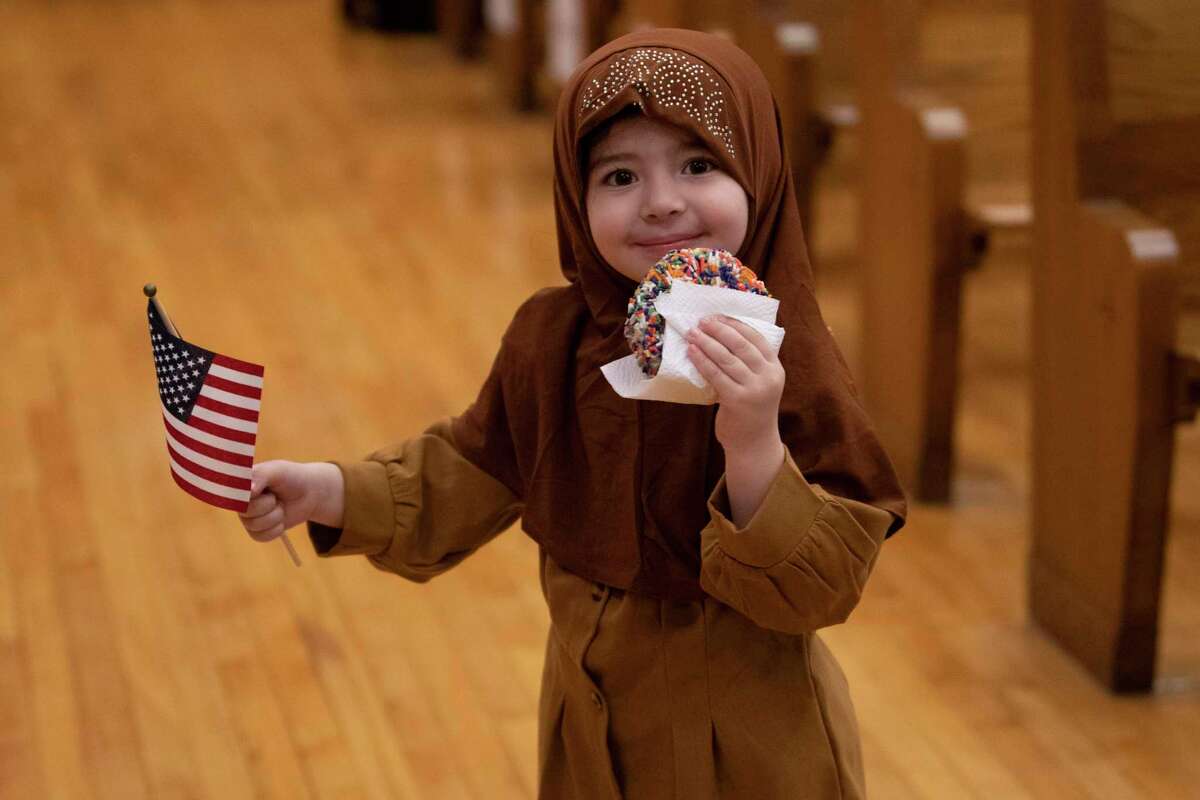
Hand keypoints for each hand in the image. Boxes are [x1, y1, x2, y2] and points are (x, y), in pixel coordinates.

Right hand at [238, 461, 343, 542]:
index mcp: (240, 484)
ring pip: (254, 525)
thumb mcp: (276, 471)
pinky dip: (276, 528)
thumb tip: (249, 491)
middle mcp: (240, 501)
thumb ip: (260, 476)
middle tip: (275, 496)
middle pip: (246, 512)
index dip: (247, 496)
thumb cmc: (291, 477)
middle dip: (267, 504)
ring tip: (280, 505)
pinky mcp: (257, 531)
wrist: (309, 493)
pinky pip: (261, 536)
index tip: (259, 492)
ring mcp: (248, 517)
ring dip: (275, 516)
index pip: (233, 494)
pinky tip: (281, 518)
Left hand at [685, 315, 784, 456]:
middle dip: (719, 330)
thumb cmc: (752, 409)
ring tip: (692, 333)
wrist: (754, 443)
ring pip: (726, 358)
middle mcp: (768, 377)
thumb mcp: (760, 383)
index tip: (717, 317)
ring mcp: (754, 389)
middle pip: (741, 345)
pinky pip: (716, 374)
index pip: (756, 338)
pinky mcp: (737, 400)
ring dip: (707, 343)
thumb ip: (750, 364)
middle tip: (702, 321)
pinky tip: (692, 352)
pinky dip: (702, 360)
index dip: (735, 325)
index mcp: (776, 368)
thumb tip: (721, 335)